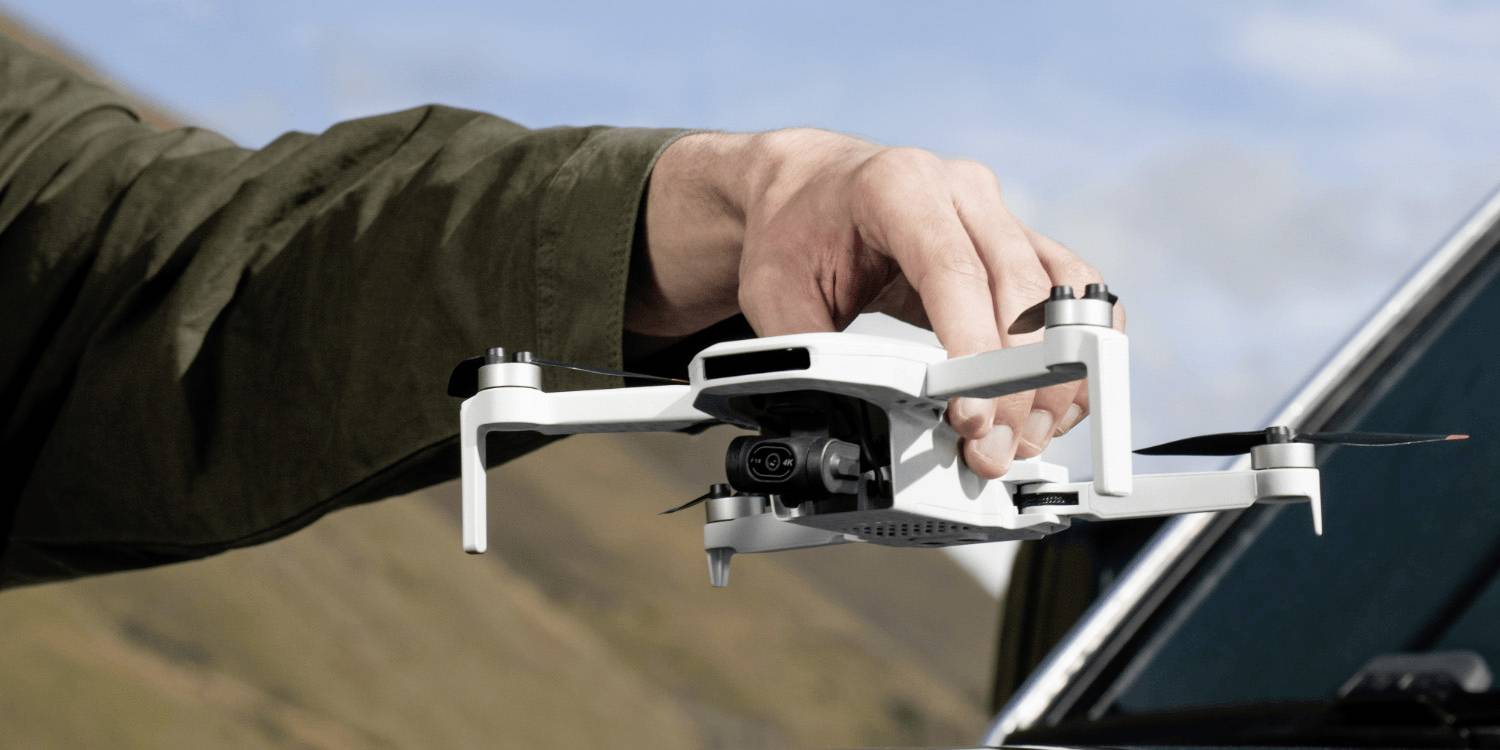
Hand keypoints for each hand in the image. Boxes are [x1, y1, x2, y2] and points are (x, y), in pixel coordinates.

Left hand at [628, 129, 1122, 477]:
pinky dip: (1079, 350)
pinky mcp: (1020, 242)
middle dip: (1017, 384)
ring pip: (1063, 292)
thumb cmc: (794, 229)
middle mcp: (962, 193)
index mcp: (899, 189)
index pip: (955, 274)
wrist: (809, 187)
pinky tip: (1053, 402)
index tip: (973, 416)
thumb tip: (847, 420)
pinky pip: (1073, 294)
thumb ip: (809, 354)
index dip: (973, 352)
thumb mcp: (774, 290)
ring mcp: (999, 214)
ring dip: (1058, 372)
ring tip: (1025, 437)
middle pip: (1021, 290)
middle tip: (995, 449)